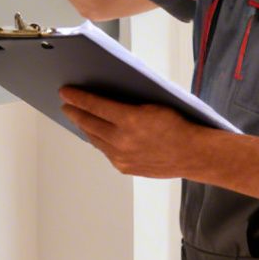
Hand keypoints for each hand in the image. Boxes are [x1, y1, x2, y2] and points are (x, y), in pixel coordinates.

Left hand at [59, 87, 205, 178]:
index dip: (78, 97)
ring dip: (84, 127)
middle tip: (66, 104)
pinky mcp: (124, 167)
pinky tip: (96, 134)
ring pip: (94, 139)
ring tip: (78, 118)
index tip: (65, 92)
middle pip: (89, 123)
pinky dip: (99, 140)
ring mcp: (121, 156)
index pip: (95, 105)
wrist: (193, 154)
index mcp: (130, 119)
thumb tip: (108, 100)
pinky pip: (106, 152)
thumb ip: (129, 104)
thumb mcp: (154, 105)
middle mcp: (121, 140)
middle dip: (75, 112)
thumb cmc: (179, 125)